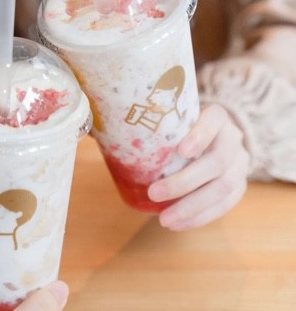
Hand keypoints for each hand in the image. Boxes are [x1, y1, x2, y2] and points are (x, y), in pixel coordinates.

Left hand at [148, 104, 249, 230]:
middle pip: (217, 161)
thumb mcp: (173, 119)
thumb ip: (151, 126)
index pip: (213, 120)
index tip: (180, 150)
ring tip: (164, 219)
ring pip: (224, 187)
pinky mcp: (240, 185)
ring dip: (192, 207)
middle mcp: (233, 138)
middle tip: (153, 194)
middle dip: (184, 182)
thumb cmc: (183, 128)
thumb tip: (101, 138)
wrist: (216, 137)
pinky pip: (225, 205)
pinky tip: (179, 224)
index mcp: (217, 116)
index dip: (200, 136)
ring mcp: (240, 163)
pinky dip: (200, 217)